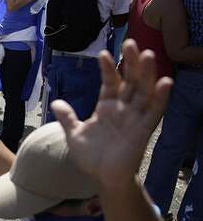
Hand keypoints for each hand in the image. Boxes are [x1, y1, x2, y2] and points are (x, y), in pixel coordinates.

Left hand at [51, 40, 171, 190]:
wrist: (102, 178)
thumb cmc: (91, 156)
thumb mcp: (74, 134)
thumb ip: (68, 117)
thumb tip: (55, 102)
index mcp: (107, 106)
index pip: (109, 82)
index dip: (107, 69)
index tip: (103, 54)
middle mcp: (123, 108)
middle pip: (130, 81)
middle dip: (131, 62)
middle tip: (131, 42)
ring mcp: (134, 117)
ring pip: (144, 91)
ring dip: (147, 74)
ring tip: (149, 55)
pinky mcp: (144, 130)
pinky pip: (154, 112)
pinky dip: (160, 98)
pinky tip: (165, 82)